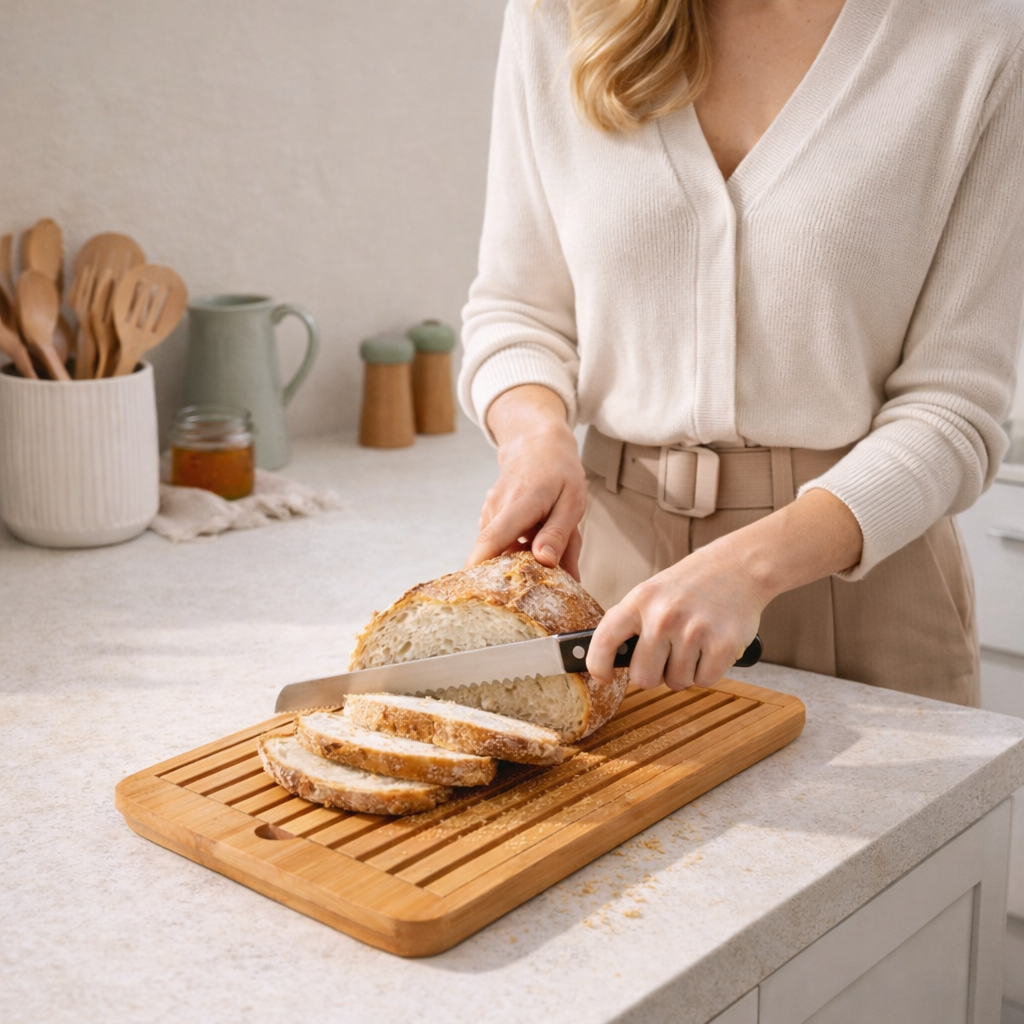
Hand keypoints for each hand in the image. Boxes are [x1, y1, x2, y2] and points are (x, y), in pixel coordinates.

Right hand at [466, 385, 586, 577]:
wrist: (537, 443)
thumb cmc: (560, 472)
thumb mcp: (572, 502)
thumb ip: (558, 535)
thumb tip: (545, 563)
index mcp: (519, 504)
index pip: (491, 540)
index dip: (479, 567)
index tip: (474, 593)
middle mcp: (496, 508)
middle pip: (498, 554)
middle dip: (520, 571)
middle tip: (552, 567)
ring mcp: (489, 511)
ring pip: (503, 549)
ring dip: (525, 555)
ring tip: (549, 538)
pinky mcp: (489, 516)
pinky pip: (502, 541)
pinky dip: (520, 546)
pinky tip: (536, 534)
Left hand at [587, 538, 765, 689]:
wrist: (739, 566)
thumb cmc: (692, 584)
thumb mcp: (652, 592)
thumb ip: (632, 624)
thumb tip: (610, 661)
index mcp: (640, 600)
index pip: (605, 640)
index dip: (598, 666)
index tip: (603, 678)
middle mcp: (663, 616)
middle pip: (643, 678)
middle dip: (654, 674)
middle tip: (667, 655)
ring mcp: (693, 631)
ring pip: (676, 682)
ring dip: (684, 671)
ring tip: (694, 642)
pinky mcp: (722, 645)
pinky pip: (704, 681)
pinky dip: (708, 671)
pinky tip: (711, 647)